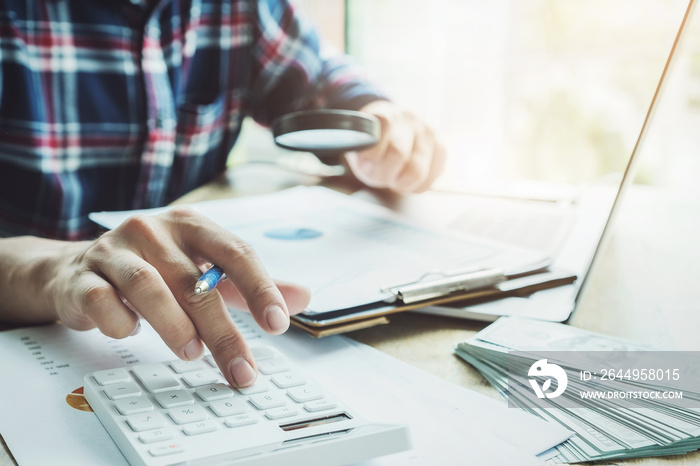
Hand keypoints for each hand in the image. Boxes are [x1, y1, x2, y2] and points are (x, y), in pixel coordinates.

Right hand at [0, 208, 309, 386]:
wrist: (77, 270)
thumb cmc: (153, 268)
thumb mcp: (204, 269)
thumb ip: (249, 285)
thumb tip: (302, 298)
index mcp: (191, 225)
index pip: (235, 252)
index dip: (260, 288)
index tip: (278, 323)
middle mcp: (153, 230)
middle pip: (195, 282)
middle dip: (222, 331)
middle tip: (241, 367)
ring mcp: (114, 251)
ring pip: (148, 286)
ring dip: (174, 326)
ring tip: (192, 352)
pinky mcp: (82, 278)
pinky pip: (102, 302)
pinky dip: (121, 323)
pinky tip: (130, 332)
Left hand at [345, 100, 445, 192]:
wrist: (389, 140)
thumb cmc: (372, 148)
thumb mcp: (360, 150)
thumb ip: (364, 155)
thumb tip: (371, 161)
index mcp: (386, 113)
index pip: (384, 125)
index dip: (373, 150)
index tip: (368, 159)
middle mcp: (411, 119)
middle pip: (398, 154)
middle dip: (385, 173)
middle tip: (381, 174)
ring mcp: (429, 133)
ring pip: (416, 172)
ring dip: (401, 182)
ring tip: (394, 178)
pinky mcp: (441, 150)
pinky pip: (428, 180)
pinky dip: (414, 186)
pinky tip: (407, 179)